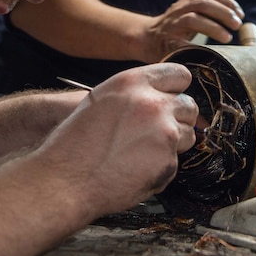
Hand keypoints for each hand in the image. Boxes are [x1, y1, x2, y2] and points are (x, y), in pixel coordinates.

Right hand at [29, 63, 197, 216]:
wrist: (65, 180)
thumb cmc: (74, 144)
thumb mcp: (99, 100)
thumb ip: (133, 94)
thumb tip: (158, 95)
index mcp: (133, 83)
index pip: (179, 75)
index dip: (175, 89)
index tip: (172, 98)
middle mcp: (153, 104)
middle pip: (189, 105)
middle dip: (176, 118)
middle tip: (154, 132)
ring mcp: (164, 133)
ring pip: (188, 134)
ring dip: (172, 142)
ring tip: (141, 152)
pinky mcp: (168, 161)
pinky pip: (175, 161)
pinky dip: (161, 167)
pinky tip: (136, 169)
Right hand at [142, 0, 242, 61]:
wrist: (146, 38)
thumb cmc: (176, 25)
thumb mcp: (195, 10)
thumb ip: (214, 0)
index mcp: (188, 1)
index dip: (227, 2)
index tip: (240, 14)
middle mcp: (180, 9)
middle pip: (203, 4)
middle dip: (223, 13)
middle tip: (237, 25)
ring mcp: (172, 24)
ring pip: (193, 19)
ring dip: (213, 27)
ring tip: (227, 37)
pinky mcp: (166, 41)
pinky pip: (180, 41)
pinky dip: (195, 45)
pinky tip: (209, 51)